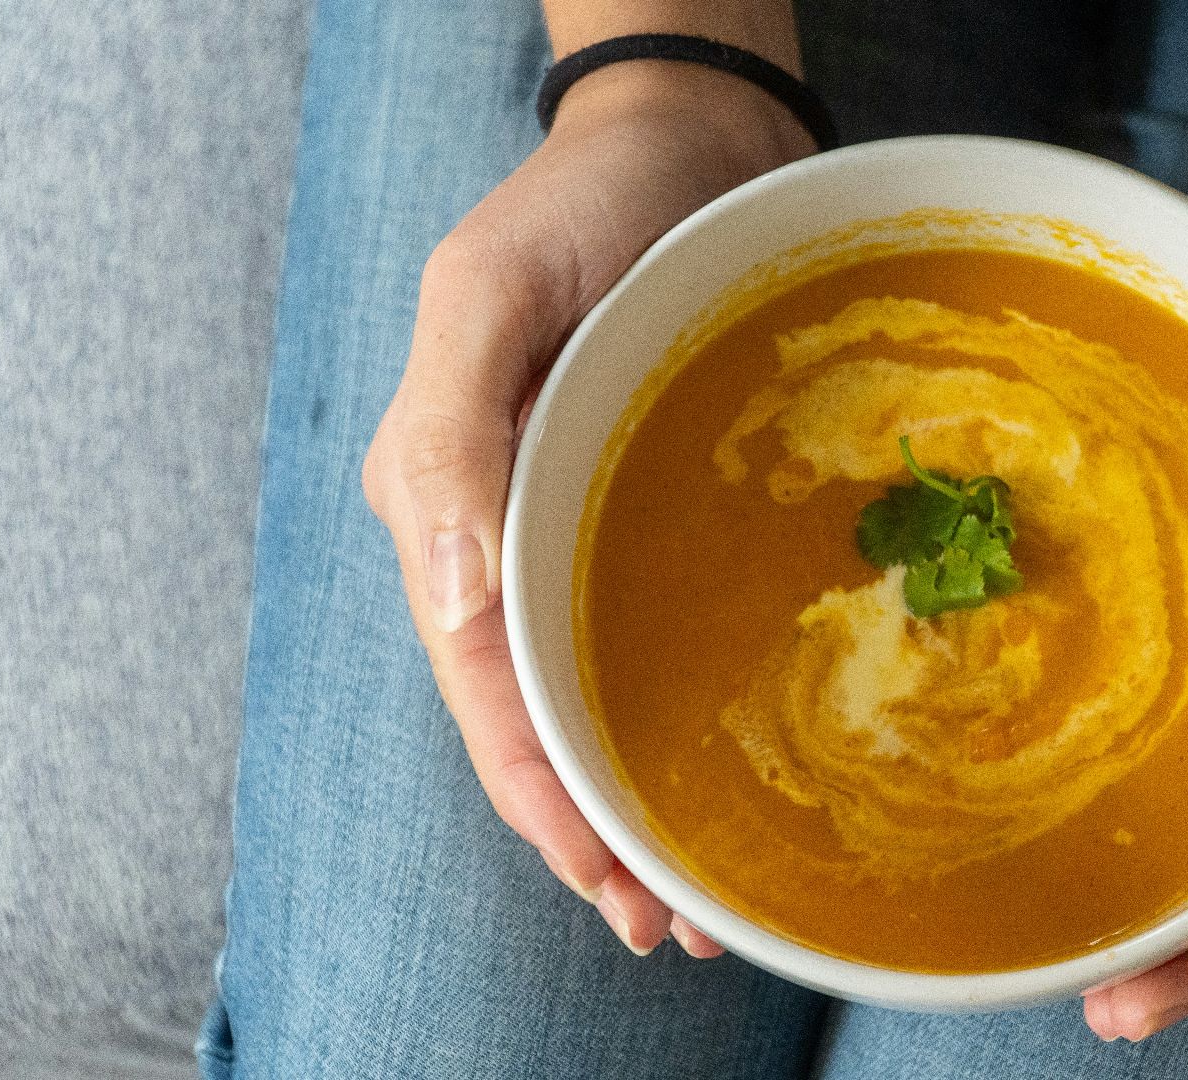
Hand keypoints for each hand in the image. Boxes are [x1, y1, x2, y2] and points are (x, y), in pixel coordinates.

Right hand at [362, 61, 813, 957]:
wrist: (690, 137)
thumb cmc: (587, 204)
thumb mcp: (489, 290)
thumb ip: (450, 439)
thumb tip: (448, 609)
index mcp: (451, 500)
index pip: (486, 683)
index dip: (538, 794)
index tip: (607, 883)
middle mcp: (509, 535)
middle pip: (539, 715)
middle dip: (594, 832)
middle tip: (676, 928)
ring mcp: (583, 530)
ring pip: (600, 694)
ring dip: (641, 798)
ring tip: (708, 897)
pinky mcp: (652, 513)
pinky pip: (660, 635)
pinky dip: (685, 717)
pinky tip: (739, 773)